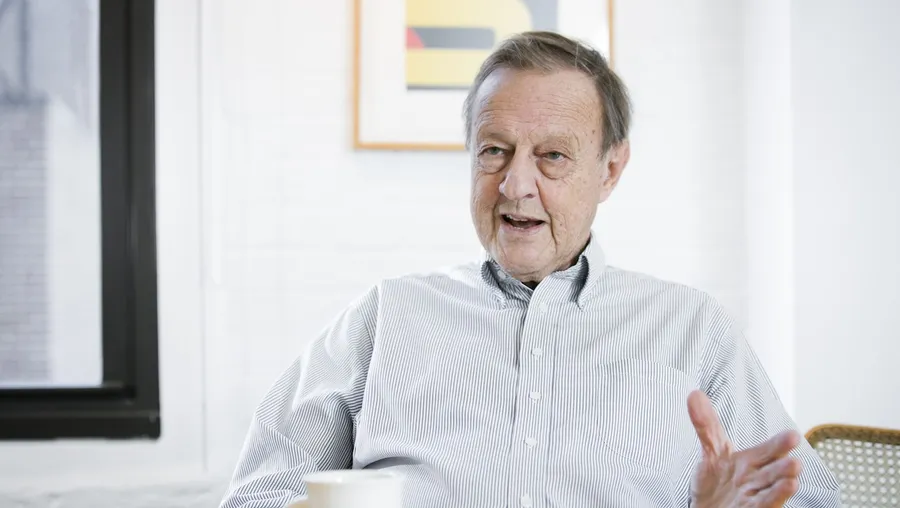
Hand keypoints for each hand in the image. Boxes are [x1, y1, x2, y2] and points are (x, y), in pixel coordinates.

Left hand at [688, 390, 801, 507]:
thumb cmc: (717, 481)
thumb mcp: (712, 451)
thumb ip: (706, 425)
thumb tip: (694, 394)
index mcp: (751, 461)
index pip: (768, 450)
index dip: (780, 444)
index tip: (793, 436)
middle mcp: (757, 478)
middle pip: (773, 471)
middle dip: (784, 467)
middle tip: (795, 462)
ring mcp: (754, 497)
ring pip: (770, 492)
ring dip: (781, 488)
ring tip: (793, 481)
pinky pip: (760, 506)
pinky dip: (770, 502)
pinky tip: (776, 498)